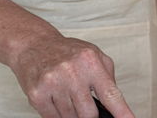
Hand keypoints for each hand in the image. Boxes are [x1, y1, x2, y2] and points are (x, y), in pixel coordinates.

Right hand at [9, 32, 133, 117]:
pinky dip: (57, 113)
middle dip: (89, 113)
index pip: (110, 93)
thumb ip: (107, 77)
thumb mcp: (94, 54)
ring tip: (67, 93)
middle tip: (83, 100)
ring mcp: (54, 84)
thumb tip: (115, 104)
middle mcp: (72, 72)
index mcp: (90, 62)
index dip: (122, 112)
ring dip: (72, 112)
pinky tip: (56, 97)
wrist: (34, 45)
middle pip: (89, 114)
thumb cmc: (67, 51)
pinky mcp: (37, 94)